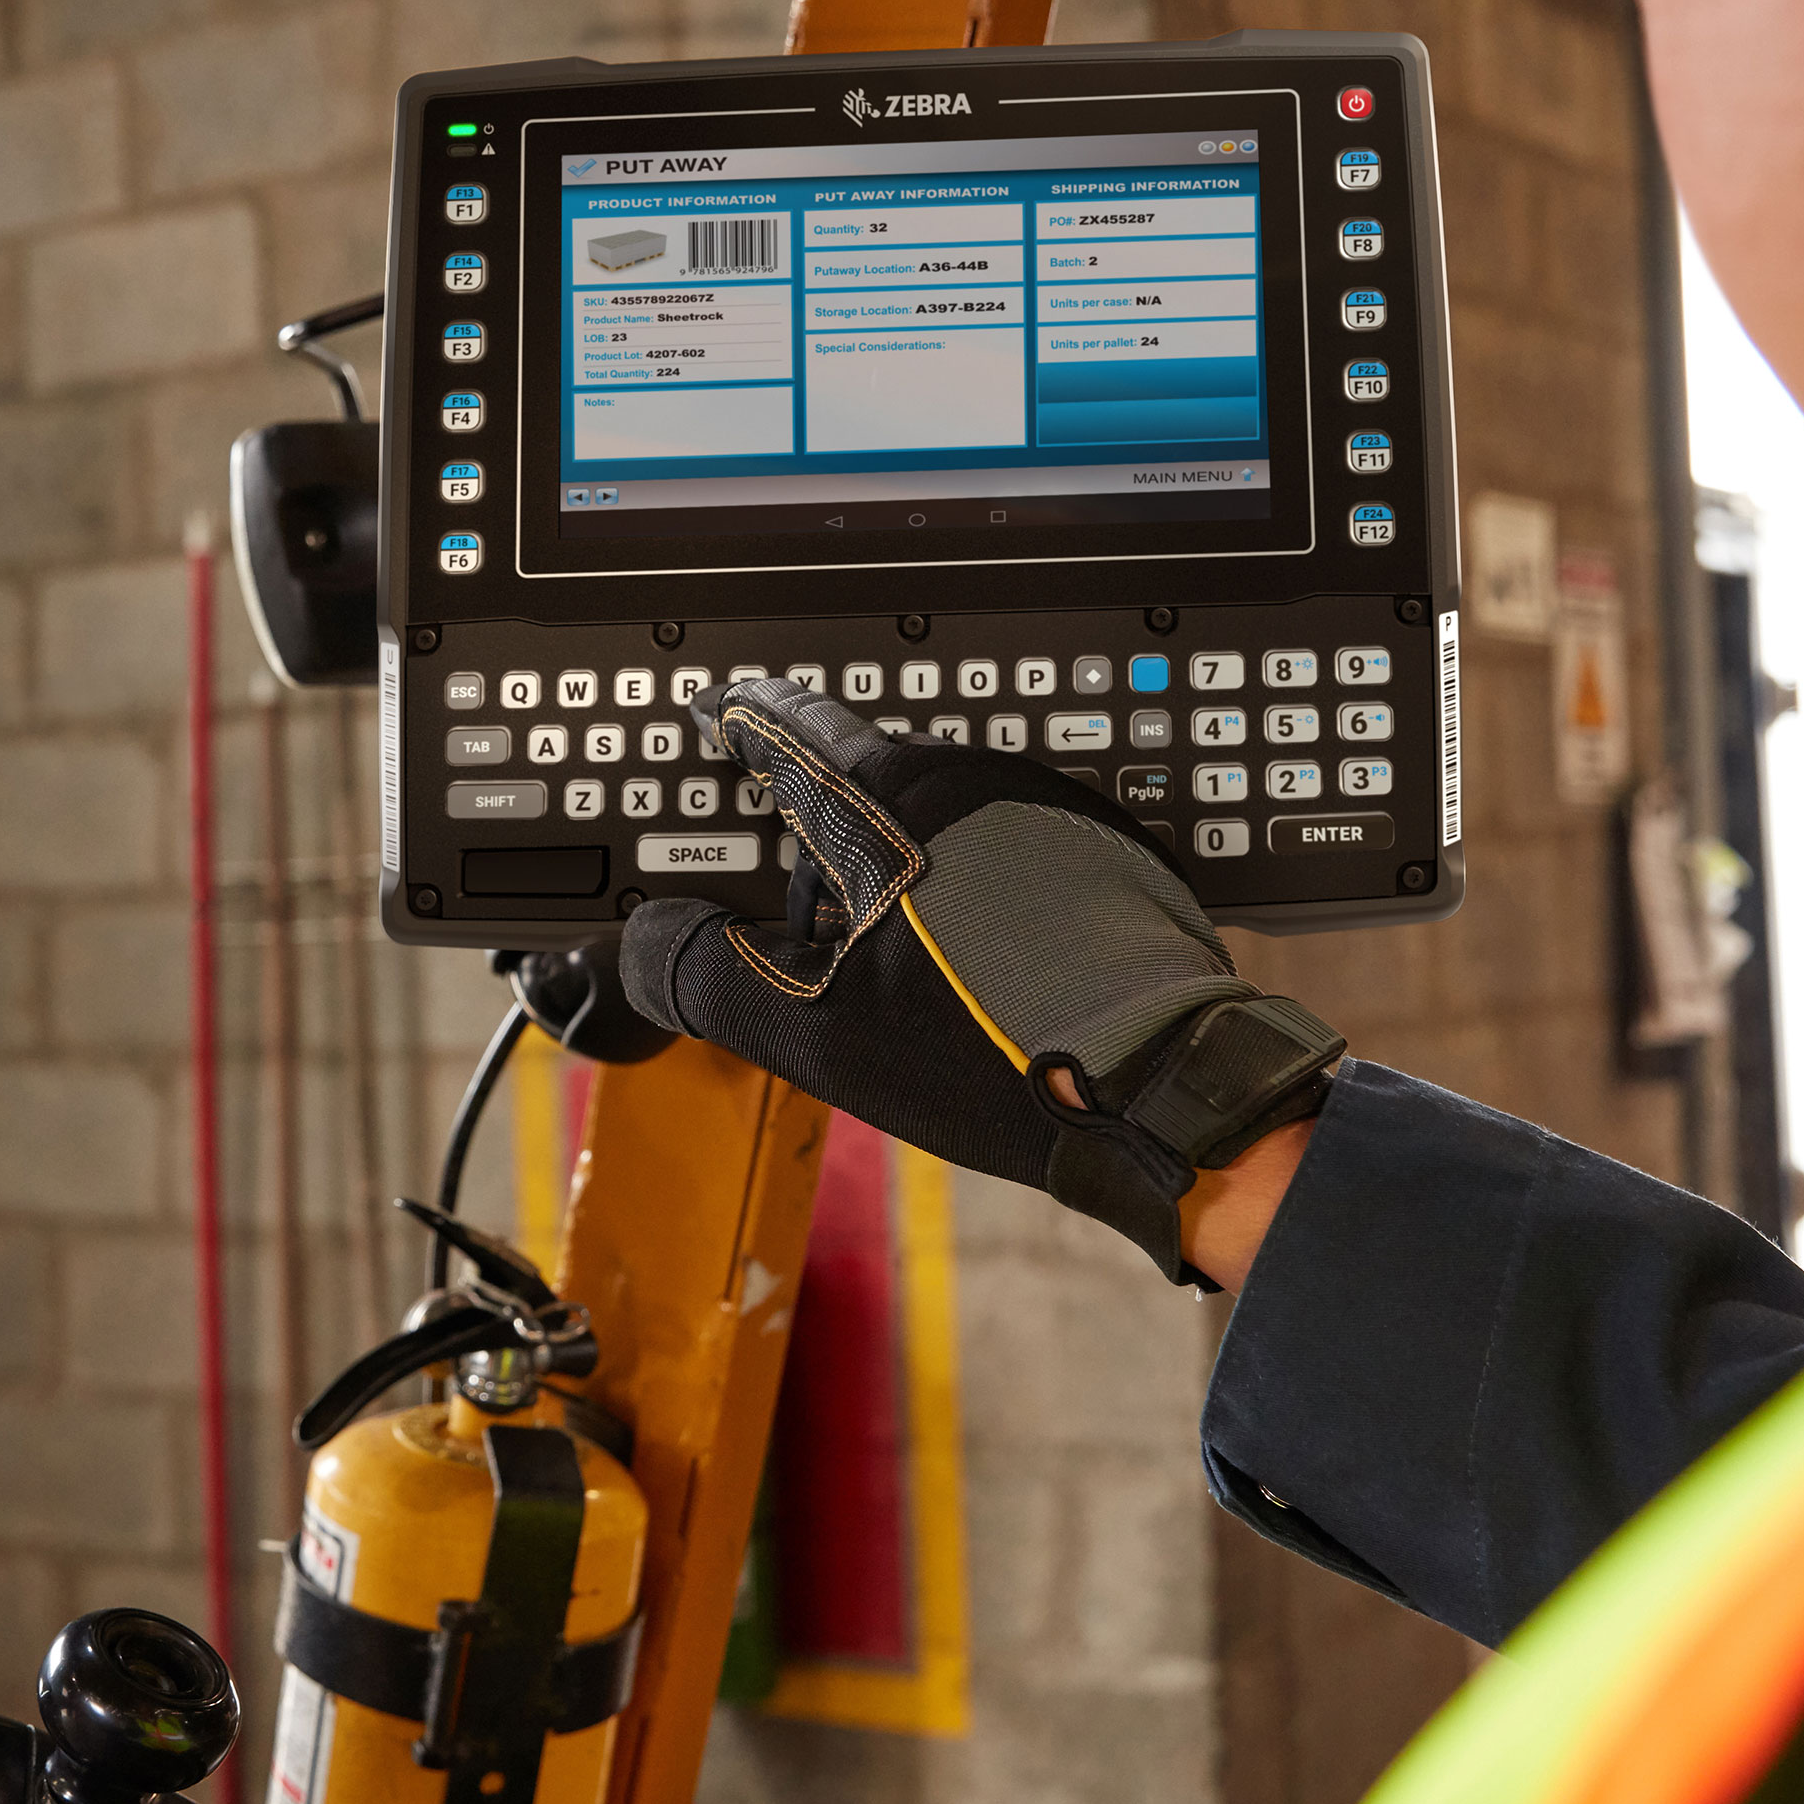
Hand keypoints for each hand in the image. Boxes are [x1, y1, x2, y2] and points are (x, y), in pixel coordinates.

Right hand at [619, 677, 1343, 1286]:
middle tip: (801, 916)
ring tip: (894, 967)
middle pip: (864, 777)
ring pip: (942, 811)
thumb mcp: (810, 1035)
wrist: (1159, 1093)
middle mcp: (975, 781)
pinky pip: (1012, 843)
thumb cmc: (989, 1058)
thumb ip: (703, 973)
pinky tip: (977, 967)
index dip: (739, 721)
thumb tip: (644, 938)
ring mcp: (1051, 811)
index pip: (788, 729)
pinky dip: (974, 882)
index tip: (717, 710)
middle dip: (823, 833)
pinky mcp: (1108, 852)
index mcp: (890, 804)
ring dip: (902, 864)